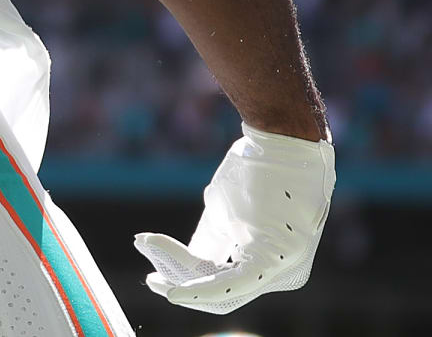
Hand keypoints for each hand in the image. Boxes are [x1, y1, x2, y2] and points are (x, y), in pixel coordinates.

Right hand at [134, 123, 334, 314]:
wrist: (280, 138)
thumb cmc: (257, 170)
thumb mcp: (226, 212)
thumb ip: (212, 242)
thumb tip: (189, 262)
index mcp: (272, 265)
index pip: (222, 285)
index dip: (184, 281)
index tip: (152, 273)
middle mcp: (283, 276)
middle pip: (220, 293)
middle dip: (178, 281)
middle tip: (148, 271)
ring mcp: (284, 270)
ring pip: (221, 289)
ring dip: (180, 273)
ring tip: (148, 251)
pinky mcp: (276, 258)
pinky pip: (235, 283)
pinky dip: (201, 290)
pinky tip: (173, 293)